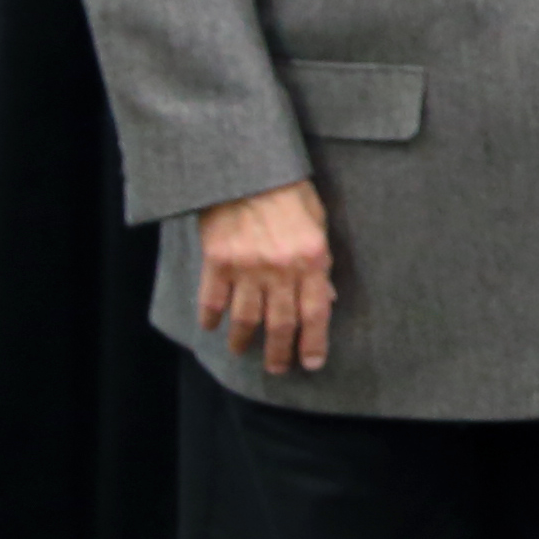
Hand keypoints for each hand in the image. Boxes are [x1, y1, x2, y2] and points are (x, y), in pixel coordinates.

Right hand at [196, 179, 332, 374]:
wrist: (247, 169)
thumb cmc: (289, 191)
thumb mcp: (319, 224)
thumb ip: (322, 263)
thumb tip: (327, 299)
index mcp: (312, 259)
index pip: (316, 313)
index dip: (314, 342)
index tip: (312, 363)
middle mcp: (280, 269)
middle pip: (281, 323)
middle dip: (280, 351)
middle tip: (278, 369)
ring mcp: (246, 266)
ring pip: (246, 317)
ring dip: (244, 340)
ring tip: (243, 352)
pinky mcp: (217, 260)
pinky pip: (213, 298)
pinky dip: (211, 317)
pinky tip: (211, 329)